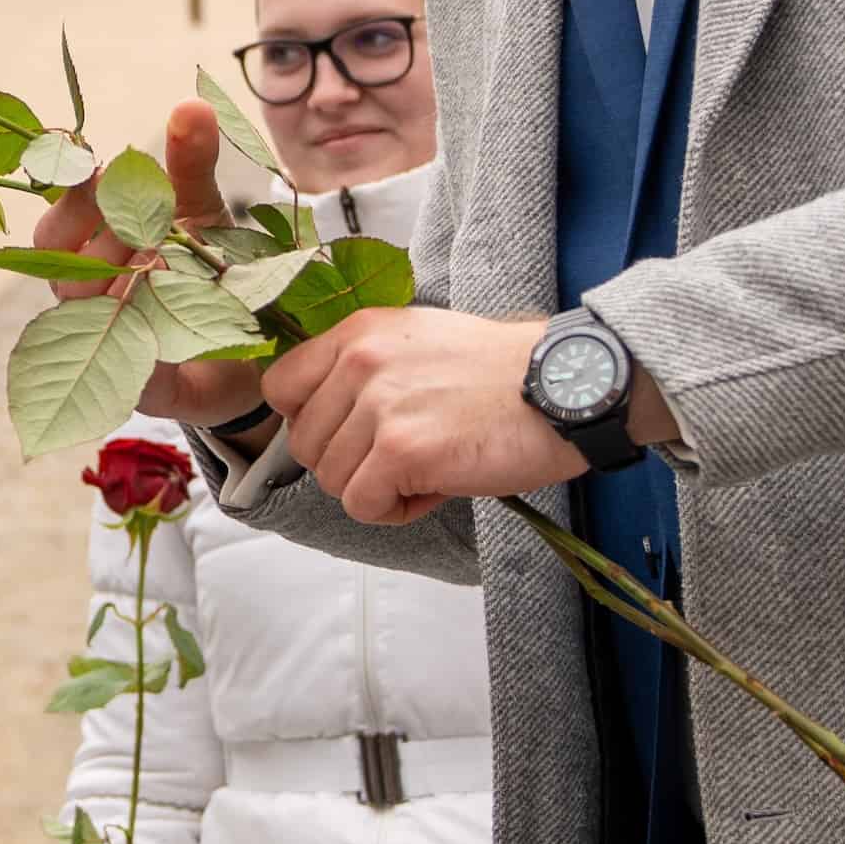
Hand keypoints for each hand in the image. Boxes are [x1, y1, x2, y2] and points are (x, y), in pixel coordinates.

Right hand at [32, 102, 270, 437]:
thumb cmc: (212, 266)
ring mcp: (109, 347)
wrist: (257, 346)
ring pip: (94, 319)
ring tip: (176, 273)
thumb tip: (191, 103)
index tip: (96, 172)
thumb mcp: (205, 209)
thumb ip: (192, 162)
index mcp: (91, 250)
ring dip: (133, 289)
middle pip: (64, 270)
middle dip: (109, 243)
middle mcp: (88, 297)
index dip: (72, 200)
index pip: (56, 226)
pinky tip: (183, 334)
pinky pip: (137, 376)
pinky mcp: (144, 392)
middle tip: (153, 230)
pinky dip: (158, 353)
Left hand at [263, 305, 583, 521]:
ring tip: (428, 469)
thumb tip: (325, 418)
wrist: (563, 385)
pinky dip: (395, 511)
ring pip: (331, 480)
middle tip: (404, 458)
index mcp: (358, 333)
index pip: (281, 388)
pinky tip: (435, 489)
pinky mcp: (402, 450)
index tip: (351, 434)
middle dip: (349, 464)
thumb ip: (364, 369)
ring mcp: (379, 405)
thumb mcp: (417, 342)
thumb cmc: (499, 374)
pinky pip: (362, 505)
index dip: (311, 423)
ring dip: (376, 489)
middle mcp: (359, 361)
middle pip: (304, 445)